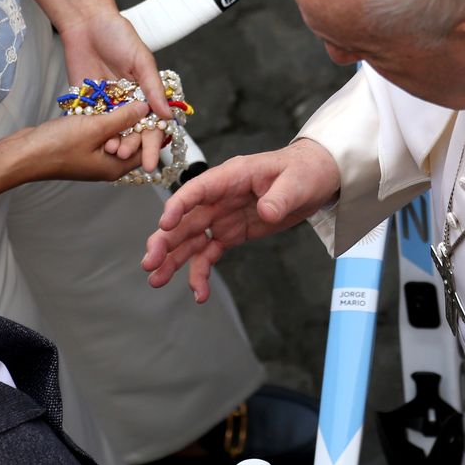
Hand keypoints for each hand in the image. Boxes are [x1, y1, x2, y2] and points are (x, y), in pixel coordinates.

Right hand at [0, 102, 152, 211]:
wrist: (23, 153)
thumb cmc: (58, 146)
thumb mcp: (96, 128)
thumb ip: (123, 118)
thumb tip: (146, 108)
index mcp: (115, 167)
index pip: (145, 150)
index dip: (152, 130)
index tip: (155, 108)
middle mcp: (107, 164)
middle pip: (131, 141)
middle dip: (135, 121)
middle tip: (136, 99)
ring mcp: (93, 155)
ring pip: (115, 133)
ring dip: (118, 117)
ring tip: (122, 96)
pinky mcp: (81, 145)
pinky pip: (99, 130)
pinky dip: (103, 118)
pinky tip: (103, 102)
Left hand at [58, 9, 171, 172]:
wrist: (86, 23)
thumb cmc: (118, 34)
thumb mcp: (141, 59)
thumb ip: (153, 87)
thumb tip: (168, 115)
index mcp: (146, 93)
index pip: (153, 124)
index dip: (152, 143)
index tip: (150, 160)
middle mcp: (129, 102)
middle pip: (134, 132)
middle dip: (132, 147)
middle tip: (126, 155)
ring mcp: (109, 104)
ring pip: (114, 131)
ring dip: (114, 143)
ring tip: (111, 151)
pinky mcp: (88, 102)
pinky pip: (94, 122)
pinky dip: (96, 133)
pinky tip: (96, 143)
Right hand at [142, 140, 339, 302]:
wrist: (314, 180)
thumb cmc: (303, 171)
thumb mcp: (296, 182)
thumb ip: (280, 197)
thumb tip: (266, 212)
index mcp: (231, 177)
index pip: (197, 190)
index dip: (178, 206)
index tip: (164, 224)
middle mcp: (219, 197)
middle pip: (185, 220)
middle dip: (165, 241)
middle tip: (150, 263)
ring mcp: (222, 217)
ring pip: (190, 240)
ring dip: (172, 260)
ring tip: (156, 281)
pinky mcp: (230, 233)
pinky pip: (208, 254)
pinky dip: (200, 272)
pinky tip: (198, 293)